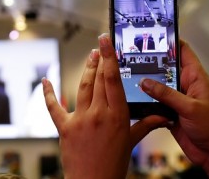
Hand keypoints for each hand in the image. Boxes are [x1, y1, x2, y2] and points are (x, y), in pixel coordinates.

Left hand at [43, 34, 165, 177]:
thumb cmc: (113, 165)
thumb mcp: (131, 142)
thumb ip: (145, 125)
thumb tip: (163, 116)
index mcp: (118, 116)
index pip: (114, 80)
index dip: (110, 58)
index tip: (107, 43)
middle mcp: (99, 114)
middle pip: (97, 79)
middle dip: (98, 60)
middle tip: (98, 46)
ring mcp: (80, 120)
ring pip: (82, 87)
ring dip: (85, 70)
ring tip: (89, 57)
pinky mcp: (64, 127)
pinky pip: (54, 106)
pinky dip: (48, 92)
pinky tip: (45, 81)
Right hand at [140, 40, 208, 177]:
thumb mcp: (190, 107)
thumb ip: (167, 94)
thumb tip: (145, 82)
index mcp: (195, 78)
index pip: (182, 51)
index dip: (169, 41)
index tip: (151, 33)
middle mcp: (184, 86)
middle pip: (164, 68)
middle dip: (148, 62)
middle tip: (129, 54)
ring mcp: (176, 99)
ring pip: (156, 86)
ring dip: (144, 84)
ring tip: (125, 75)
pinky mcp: (168, 113)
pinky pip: (153, 103)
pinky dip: (143, 101)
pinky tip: (130, 97)